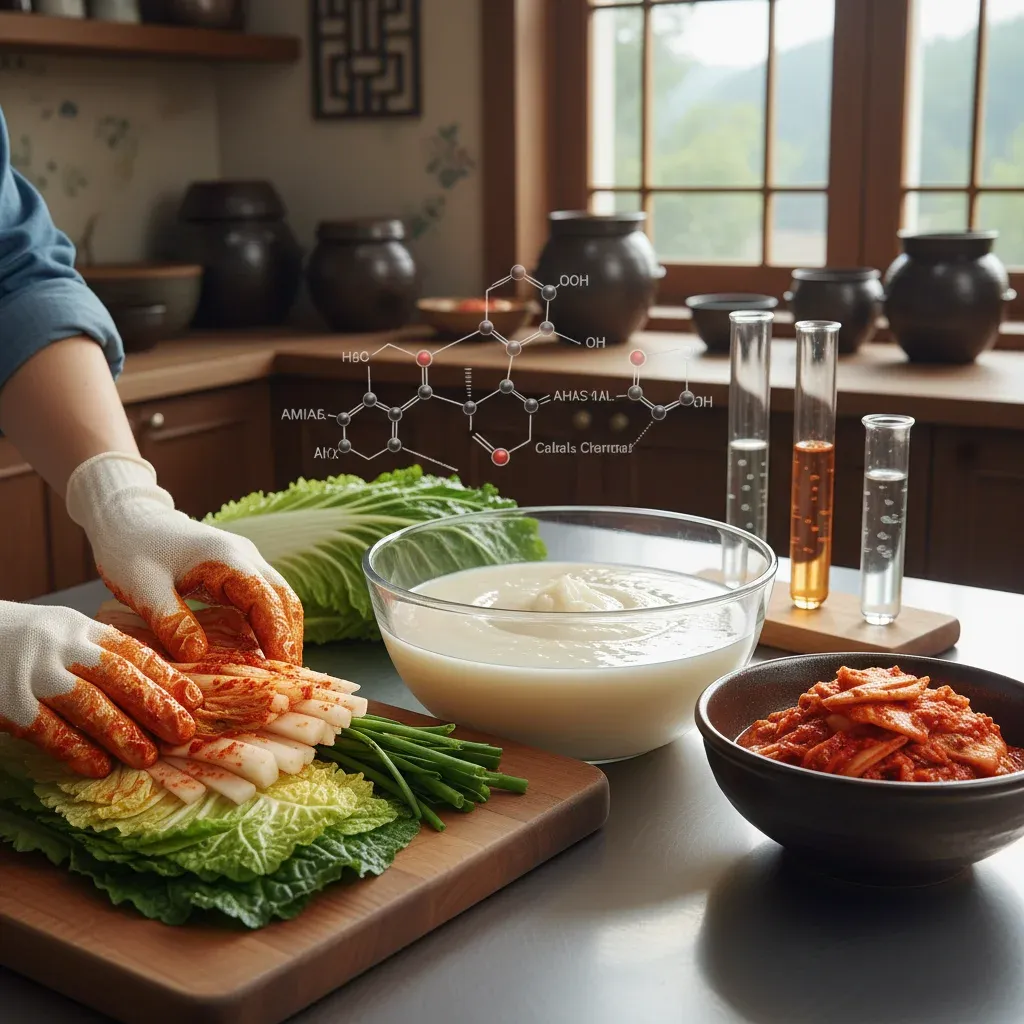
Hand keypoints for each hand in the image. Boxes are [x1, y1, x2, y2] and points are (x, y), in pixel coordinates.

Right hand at [0, 602, 199, 776]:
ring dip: (122, 733)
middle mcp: (60, 647)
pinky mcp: (7, 704)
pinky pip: (46, 729)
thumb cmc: (24, 641)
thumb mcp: (65, 633)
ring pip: (87, 704)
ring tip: (149, 757)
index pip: (132, 651)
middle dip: (155, 705)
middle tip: (184, 732)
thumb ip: (103, 653)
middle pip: (117, 676)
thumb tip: (158, 686)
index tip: (194, 699)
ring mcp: (33, 674)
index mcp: (81, 628)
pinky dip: (75, 749)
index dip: (166, 677)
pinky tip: (99, 766)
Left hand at [66, 453, 303, 664]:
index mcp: (226, 559)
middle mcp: (245, 556)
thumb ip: (171, 620)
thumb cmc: (130, 547)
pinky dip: (267, 624)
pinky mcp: (236, 569)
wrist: (127, 515)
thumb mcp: (142, 588)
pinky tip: (257, 650)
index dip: (278, 637)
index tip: (282, 670)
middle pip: (285, 599)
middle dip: (289, 639)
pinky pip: (263, 598)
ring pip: (279, 598)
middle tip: (287, 678)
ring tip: (276, 670)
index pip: (267, 601)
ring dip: (282, 632)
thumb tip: (198, 656)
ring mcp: (244, 561)